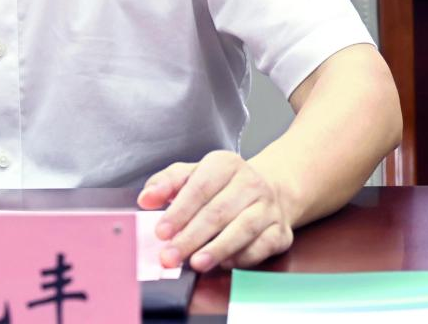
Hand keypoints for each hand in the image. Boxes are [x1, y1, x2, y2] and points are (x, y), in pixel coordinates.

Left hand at [137, 151, 294, 271]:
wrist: (271, 189)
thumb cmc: (222, 186)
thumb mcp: (193, 175)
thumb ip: (166, 184)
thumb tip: (146, 198)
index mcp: (225, 164)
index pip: (200, 188)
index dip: (179, 212)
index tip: (161, 232)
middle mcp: (250, 183)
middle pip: (218, 212)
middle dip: (191, 237)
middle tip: (170, 256)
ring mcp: (268, 208)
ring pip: (243, 229)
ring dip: (217, 249)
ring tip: (196, 264)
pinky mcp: (280, 232)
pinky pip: (262, 246)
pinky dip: (243, 257)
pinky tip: (224, 263)